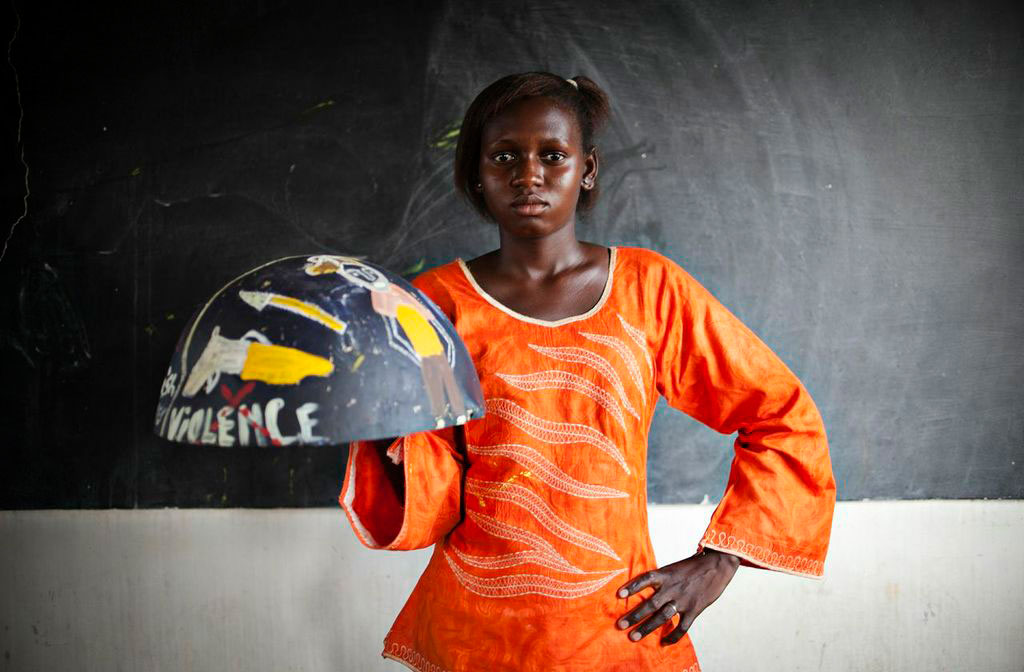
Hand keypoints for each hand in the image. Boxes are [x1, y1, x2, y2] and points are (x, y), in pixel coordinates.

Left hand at [615, 548, 738, 645]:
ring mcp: (683, 600)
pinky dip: (673, 636)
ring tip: (633, 636)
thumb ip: (662, 579)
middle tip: (620, 625)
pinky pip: (682, 627)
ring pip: (662, 617)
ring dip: (647, 628)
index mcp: (666, 574)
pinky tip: (664, 642)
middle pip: (650, 604)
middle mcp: (672, 588)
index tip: (619, 595)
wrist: (717, 565)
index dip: (632, 586)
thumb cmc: (693, 566)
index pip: (645, 579)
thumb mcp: (674, 568)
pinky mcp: (694, 609)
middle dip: (634, 616)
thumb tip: (646, 588)